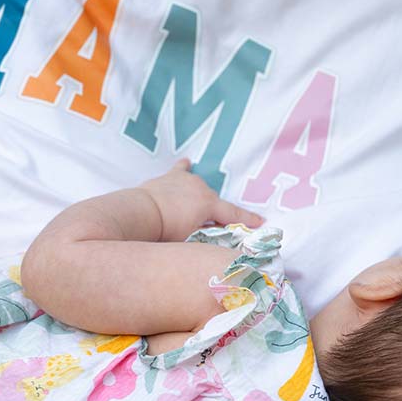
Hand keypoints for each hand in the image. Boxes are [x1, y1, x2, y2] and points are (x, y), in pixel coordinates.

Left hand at [139, 159, 262, 240]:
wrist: (140, 213)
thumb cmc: (166, 230)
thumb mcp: (192, 237)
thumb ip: (210, 233)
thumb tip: (222, 232)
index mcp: (209, 204)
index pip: (234, 214)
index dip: (248, 219)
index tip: (261, 221)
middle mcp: (202, 188)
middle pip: (215, 201)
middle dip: (214, 213)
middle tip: (209, 225)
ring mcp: (187, 180)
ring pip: (200, 189)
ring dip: (199, 198)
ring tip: (190, 209)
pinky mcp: (171, 176)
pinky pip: (181, 170)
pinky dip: (184, 169)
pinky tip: (187, 163)